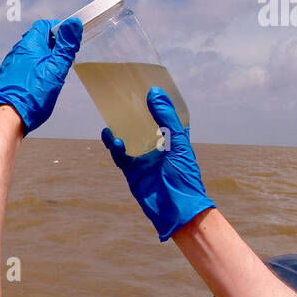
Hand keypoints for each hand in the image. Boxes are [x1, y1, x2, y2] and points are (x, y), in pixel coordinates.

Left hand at [0, 17, 82, 133]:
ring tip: (54, 74)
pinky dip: (34, 72)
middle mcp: (17, 52)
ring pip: (31, 56)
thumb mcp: (56, 68)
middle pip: (38, 41)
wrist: (7, 117)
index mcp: (29, 45)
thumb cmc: (32, 94)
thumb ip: (66, 46)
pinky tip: (40, 85)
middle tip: (65, 58)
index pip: (44, 26)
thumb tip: (73, 24)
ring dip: (44, 60)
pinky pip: (23, 70)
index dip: (59, 29)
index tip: (70, 39)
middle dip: (53, 46)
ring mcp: (10, 66)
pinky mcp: (7, 80)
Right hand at [101, 86, 214, 240]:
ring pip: (129, 138)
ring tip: (112, 117)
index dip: (159, 102)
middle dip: (134, 112)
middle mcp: (159, 146)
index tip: (149, 86)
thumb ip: (166, 119)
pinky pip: (121, 156)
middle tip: (123, 96)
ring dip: (120, 128)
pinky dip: (115, 147)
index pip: (167, 116)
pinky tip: (112, 138)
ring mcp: (145, 158)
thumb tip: (153, 92)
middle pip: (144, 124)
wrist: (177, 210)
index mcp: (174, 139)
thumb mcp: (178, 143)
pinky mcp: (132, 171)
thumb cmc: (184, 176)